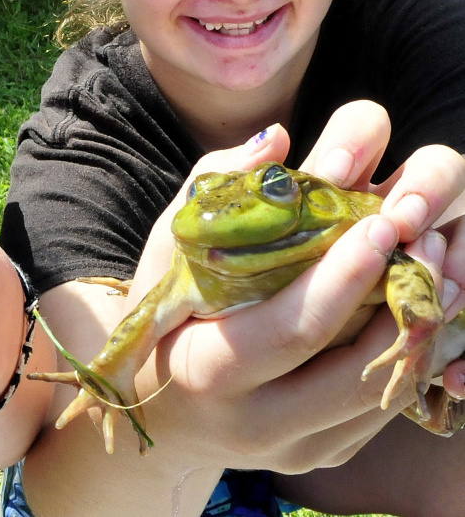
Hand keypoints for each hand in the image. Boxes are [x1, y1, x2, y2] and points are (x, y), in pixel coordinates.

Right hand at [21, 100, 464, 516]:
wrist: (159, 402)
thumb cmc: (162, 308)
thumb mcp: (169, 244)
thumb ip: (215, 186)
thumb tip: (277, 139)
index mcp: (204, 370)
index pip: (290, 330)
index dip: (342, 277)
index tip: (380, 221)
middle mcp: (252, 423)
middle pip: (352, 372)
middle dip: (401, 299)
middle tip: (422, 235)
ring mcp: (294, 448)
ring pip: (382, 394)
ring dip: (421, 324)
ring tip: (433, 258)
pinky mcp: (325, 454)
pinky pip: (384, 407)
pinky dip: (410, 350)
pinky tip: (419, 300)